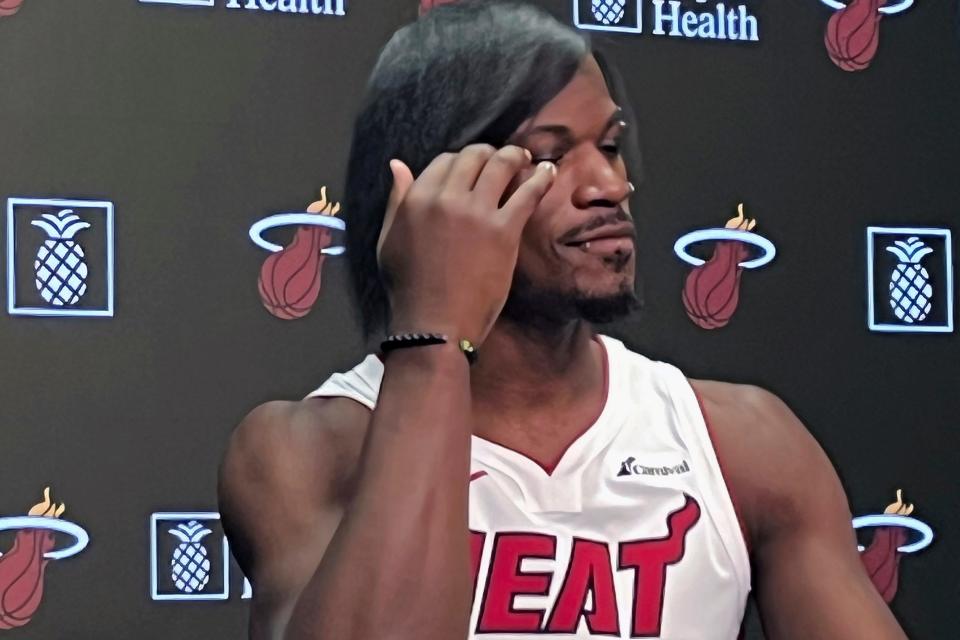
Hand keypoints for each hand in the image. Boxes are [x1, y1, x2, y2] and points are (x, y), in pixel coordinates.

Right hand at [377, 144, 555, 346]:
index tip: (473, 170)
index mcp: (417, 199)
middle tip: (502, 160)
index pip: (445, 160)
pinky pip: (528, 193)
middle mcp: (446, 198)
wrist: (435, 324)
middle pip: (474, 156)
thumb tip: (398, 165)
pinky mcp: (503, 231)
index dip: (461, 161)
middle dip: (490, 154)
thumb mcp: (389, 240)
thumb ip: (396, 201)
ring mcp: (476, 213)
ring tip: (526, 159)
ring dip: (516, 157)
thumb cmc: (409, 288)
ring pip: (501, 165)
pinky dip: (541, 178)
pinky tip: (548, 172)